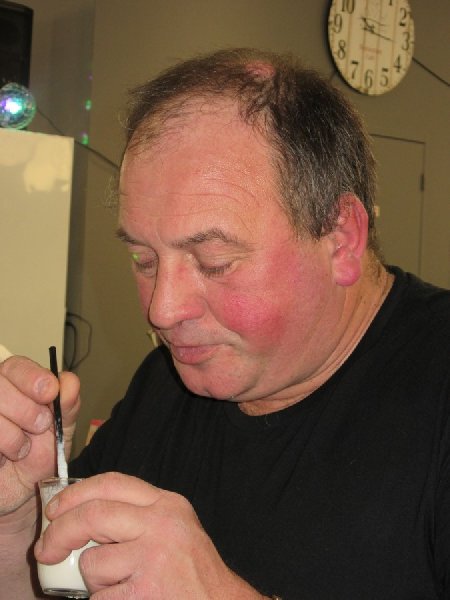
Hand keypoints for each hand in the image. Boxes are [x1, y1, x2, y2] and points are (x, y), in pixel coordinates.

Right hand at [0, 355, 79, 514]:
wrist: (21, 494)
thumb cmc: (38, 456)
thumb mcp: (60, 431)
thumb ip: (67, 406)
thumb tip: (70, 381)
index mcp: (14, 383)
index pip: (16, 366)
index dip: (32, 377)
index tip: (50, 392)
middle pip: (0, 385)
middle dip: (25, 409)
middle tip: (40, 426)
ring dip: (11, 435)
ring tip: (21, 449)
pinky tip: (3, 459)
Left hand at [35, 472, 264, 598]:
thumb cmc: (192, 572)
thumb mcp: (174, 527)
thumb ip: (138, 515)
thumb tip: (82, 513)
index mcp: (167, 504)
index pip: (112, 483)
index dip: (76, 493)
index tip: (55, 509)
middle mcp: (162, 524)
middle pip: (93, 514)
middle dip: (60, 532)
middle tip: (46, 550)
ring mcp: (154, 557)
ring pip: (93, 562)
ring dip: (93, 581)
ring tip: (118, 586)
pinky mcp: (144, 592)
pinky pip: (100, 597)